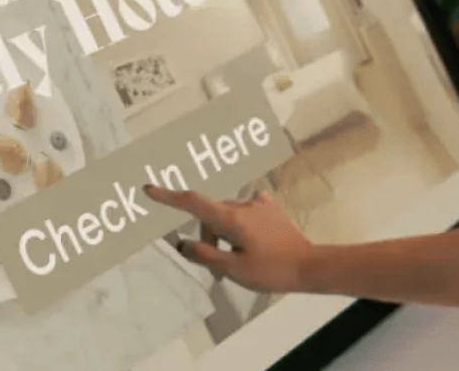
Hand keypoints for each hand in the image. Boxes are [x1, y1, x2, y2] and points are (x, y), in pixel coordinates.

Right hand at [145, 185, 314, 292]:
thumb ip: (205, 255)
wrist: (308, 266)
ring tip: (236, 262)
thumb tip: (184, 244)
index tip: (150, 188)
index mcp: (232, 217)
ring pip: (228, 215)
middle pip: (211, 215)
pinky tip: (249, 241)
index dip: (170, 196)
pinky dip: (239, 226)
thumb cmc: (271, 270)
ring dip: (224, 235)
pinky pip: (245, 212)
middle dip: (208, 238)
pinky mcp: (270, 208)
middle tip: (217, 267)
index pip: (194, 202)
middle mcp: (244, 204)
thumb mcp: (233, 269)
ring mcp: (259, 204)